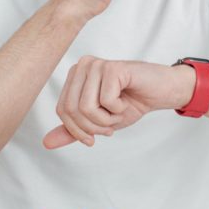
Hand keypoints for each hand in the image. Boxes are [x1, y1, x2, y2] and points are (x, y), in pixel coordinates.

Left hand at [43, 58, 195, 148]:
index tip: (94, 137)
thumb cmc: (131, 103)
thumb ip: (73, 130)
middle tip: (109, 126)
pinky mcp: (112, 68)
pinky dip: (118, 110)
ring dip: (105, 120)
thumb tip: (46, 143)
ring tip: (117, 113)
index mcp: (75, 75)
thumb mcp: (98, 122)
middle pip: (71, 110)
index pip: (62, 110)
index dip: (78, 130)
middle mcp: (82, 66)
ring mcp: (96, 65)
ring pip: (86, 107)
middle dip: (92, 127)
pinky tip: (126, 102)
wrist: (162, 93)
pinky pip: (105, 101)